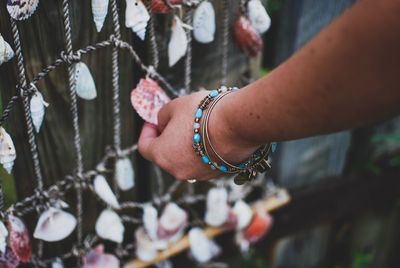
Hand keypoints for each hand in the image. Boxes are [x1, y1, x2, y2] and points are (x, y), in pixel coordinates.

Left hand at [137, 90, 259, 180]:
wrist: (238, 124)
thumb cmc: (203, 114)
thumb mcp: (175, 106)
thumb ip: (162, 115)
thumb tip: (163, 122)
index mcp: (162, 155)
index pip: (144, 147)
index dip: (146, 132)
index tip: (152, 122)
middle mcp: (178, 170)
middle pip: (165, 154)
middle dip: (168, 138)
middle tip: (175, 121)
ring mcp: (198, 175)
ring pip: (185, 159)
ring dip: (186, 145)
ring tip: (198, 126)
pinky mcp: (216, 174)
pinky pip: (203, 162)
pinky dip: (203, 151)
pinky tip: (212, 135)